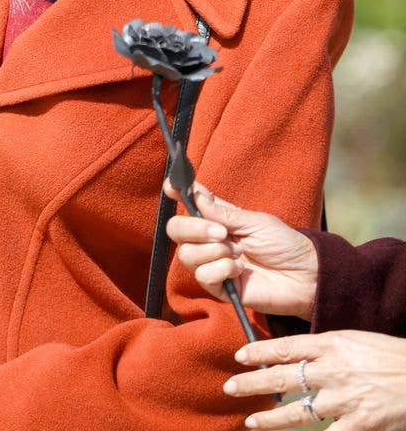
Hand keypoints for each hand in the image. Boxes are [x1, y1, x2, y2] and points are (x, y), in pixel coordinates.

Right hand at [165, 181, 318, 319]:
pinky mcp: (219, 288)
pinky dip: (221, 270)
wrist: (304, 277)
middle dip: (193, 228)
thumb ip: (224, 213)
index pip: (190, 204)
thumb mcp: (255, 222)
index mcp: (218, 219)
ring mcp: (212, 264)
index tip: (171, 186)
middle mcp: (209, 240)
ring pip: (186, 255)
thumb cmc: (284, 244)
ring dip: (213, 252)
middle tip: (221, 233)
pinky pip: (203, 276)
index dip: (177, 193)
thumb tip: (196, 195)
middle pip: (176, 230)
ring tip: (238, 254)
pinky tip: (239, 271)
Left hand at [225, 331, 405, 430]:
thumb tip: (295, 354)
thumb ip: (324, 348)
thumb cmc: (386, 355)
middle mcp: (332, 370)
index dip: (260, 352)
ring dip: (272, 418)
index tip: (240, 356)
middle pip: (283, 377)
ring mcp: (344, 398)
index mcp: (330, 345)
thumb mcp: (351, 340)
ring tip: (252, 421)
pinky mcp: (359, 423)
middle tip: (230, 387)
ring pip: (298, 411)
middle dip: (253, 383)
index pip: (286, 347)